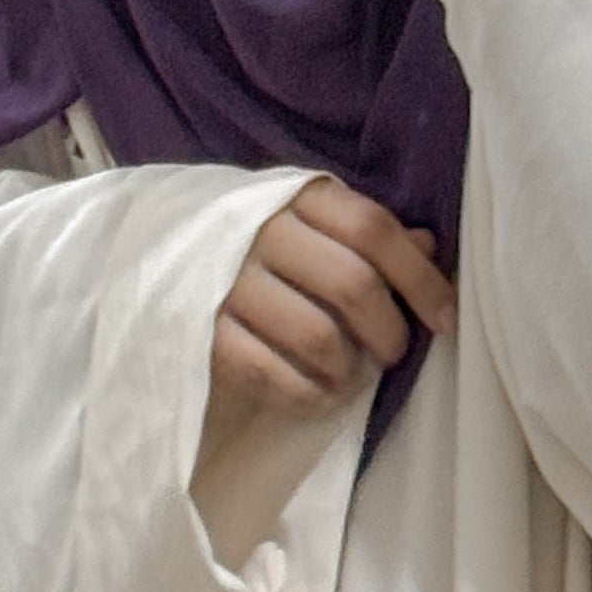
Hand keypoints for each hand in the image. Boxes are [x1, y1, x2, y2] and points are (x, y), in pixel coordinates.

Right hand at [204, 176, 456, 466]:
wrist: (147, 252)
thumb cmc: (249, 242)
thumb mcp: (304, 221)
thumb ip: (361, 232)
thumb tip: (427, 244)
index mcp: (295, 196)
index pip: (374, 230)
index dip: (420, 279)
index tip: (444, 319)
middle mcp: (260, 232)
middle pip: (353, 284)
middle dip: (389, 330)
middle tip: (393, 353)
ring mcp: (227, 284)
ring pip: (318, 336)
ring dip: (350, 368)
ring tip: (352, 376)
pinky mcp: (202, 335)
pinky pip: (274, 375)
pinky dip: (310, 395)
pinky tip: (320, 395)